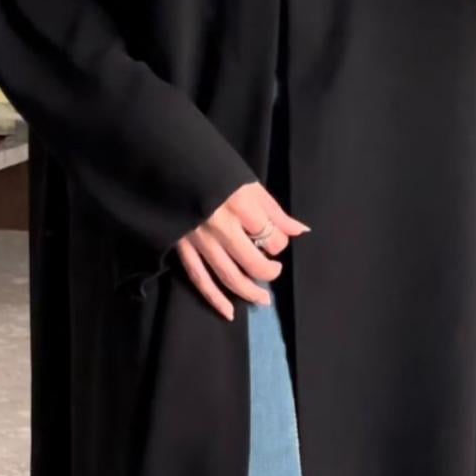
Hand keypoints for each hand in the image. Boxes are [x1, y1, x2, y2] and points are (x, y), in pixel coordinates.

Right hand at [176, 181, 310, 321]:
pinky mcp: (182, 247)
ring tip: (263, 300)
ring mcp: (200, 239)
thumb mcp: (250, 184)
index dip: (279, 244)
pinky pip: (199, 278)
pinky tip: (228, 312)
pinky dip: (214, 298)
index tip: (277, 239)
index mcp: (242, 206)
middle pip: (252, 262)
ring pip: (228, 276)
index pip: (271, 238)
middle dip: (268, 272)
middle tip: (274, 271)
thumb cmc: (217, 170)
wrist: (174, 163)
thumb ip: (275, 210)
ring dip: (248, 292)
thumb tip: (301, 231)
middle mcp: (222, 226)